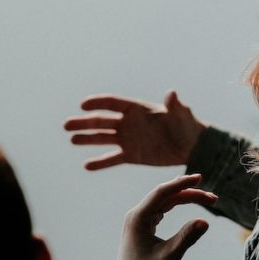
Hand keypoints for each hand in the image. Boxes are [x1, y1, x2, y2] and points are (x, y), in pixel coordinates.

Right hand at [64, 91, 206, 169]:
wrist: (191, 146)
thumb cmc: (187, 125)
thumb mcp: (181, 114)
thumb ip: (174, 106)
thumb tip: (172, 93)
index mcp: (137, 109)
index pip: (113, 103)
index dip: (98, 103)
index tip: (83, 105)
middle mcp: (128, 123)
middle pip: (102, 121)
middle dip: (84, 122)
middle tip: (66, 125)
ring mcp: (128, 139)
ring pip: (103, 139)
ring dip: (87, 139)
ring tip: (72, 140)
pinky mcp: (131, 155)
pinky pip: (112, 159)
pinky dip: (100, 162)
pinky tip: (87, 166)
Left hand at [114, 173, 216, 259]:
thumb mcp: (168, 257)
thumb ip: (186, 238)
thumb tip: (205, 222)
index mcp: (137, 218)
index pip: (161, 192)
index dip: (181, 184)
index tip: (199, 178)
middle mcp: (136, 215)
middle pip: (165, 195)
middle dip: (189, 193)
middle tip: (213, 199)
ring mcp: (138, 220)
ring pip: (164, 201)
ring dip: (185, 198)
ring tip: (208, 200)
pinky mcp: (142, 226)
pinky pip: (161, 209)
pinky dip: (176, 205)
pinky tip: (187, 200)